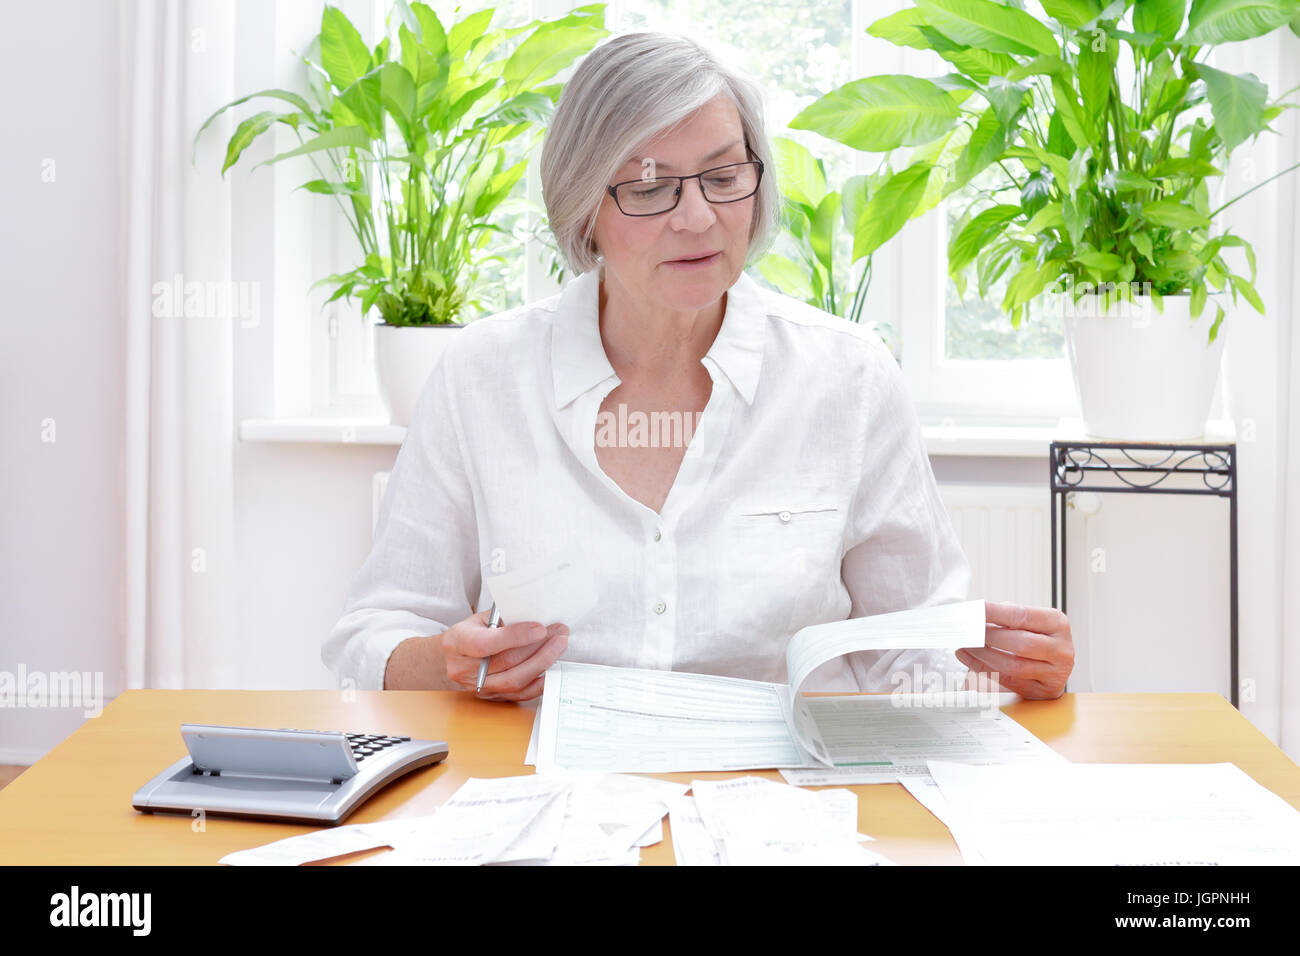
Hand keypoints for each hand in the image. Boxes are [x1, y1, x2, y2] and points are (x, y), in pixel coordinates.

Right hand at [442, 609, 568, 701]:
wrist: (455, 657)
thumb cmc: (473, 632)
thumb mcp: (482, 618)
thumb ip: (505, 619)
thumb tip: (537, 617)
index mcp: (457, 643)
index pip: (485, 644)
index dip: (515, 637)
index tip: (540, 628)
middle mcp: (463, 670)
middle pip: (505, 663)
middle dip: (538, 647)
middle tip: (560, 633)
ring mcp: (477, 687)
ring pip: (514, 680)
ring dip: (542, 663)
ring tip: (560, 646)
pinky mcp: (492, 697)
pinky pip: (519, 695)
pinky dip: (539, 683)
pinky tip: (553, 669)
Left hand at [955, 601, 1073, 699]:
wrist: (1054, 664)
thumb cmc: (1037, 637)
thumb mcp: (1028, 621)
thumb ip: (1005, 616)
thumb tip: (974, 615)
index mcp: (1057, 624)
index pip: (1021, 615)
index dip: (993, 613)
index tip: (972, 611)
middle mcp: (1061, 648)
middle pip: (1020, 643)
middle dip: (988, 637)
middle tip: (967, 632)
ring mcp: (1056, 673)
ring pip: (1013, 666)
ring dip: (983, 656)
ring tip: (966, 646)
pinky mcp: (1044, 691)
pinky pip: (1008, 682)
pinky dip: (984, 670)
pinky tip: (969, 659)